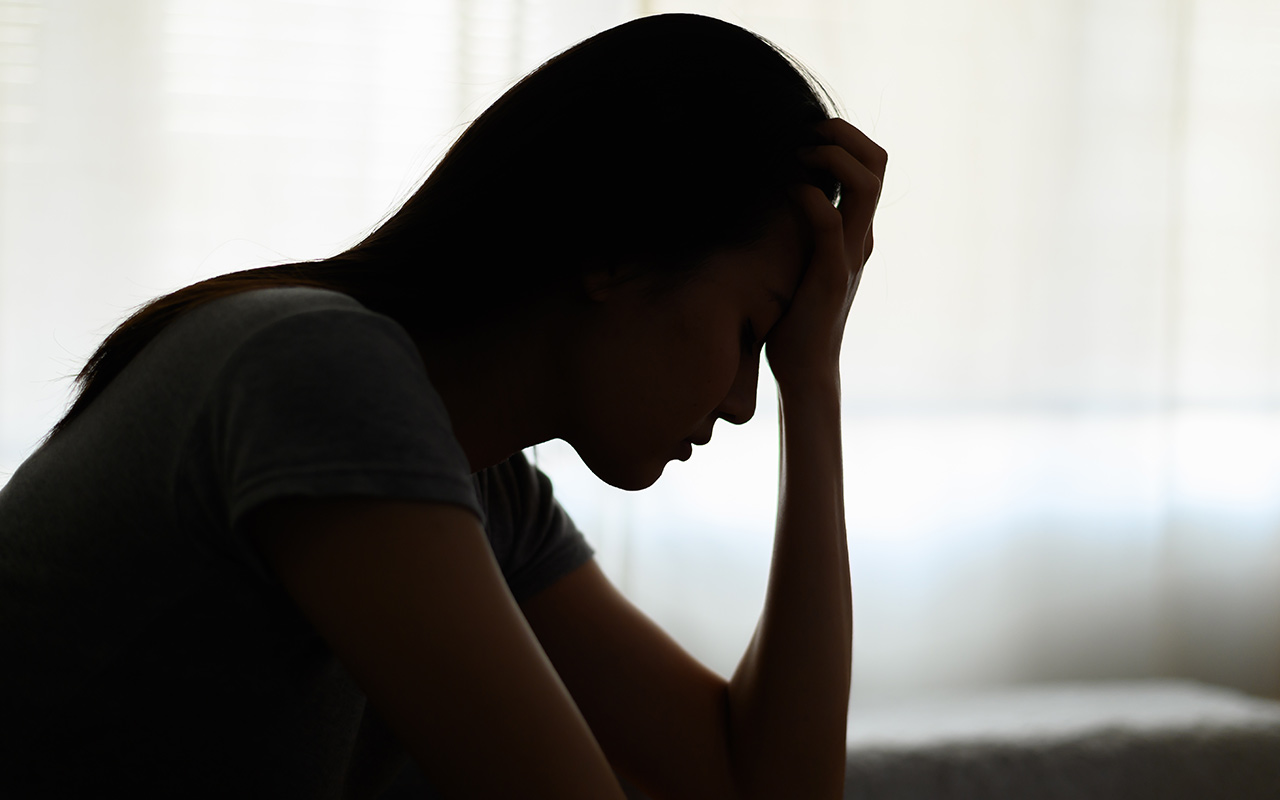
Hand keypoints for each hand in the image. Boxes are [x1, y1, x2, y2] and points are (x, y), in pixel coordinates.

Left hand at [765, 118, 885, 391]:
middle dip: (843, 133)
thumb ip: (799, 227)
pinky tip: (787, 193)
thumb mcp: (800, 259)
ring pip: (865, 184)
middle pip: (878, 162)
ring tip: (799, 156)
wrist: (806, 367)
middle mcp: (861, 236)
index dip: (845, 136)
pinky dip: (809, 198)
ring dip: (831, 157)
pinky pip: (830, 223)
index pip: (872, 163)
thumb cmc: (795, 315)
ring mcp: (851, 254)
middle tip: (805, 133)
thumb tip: (772, 193)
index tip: (805, 133)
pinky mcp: (832, 275)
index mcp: (856, 229)